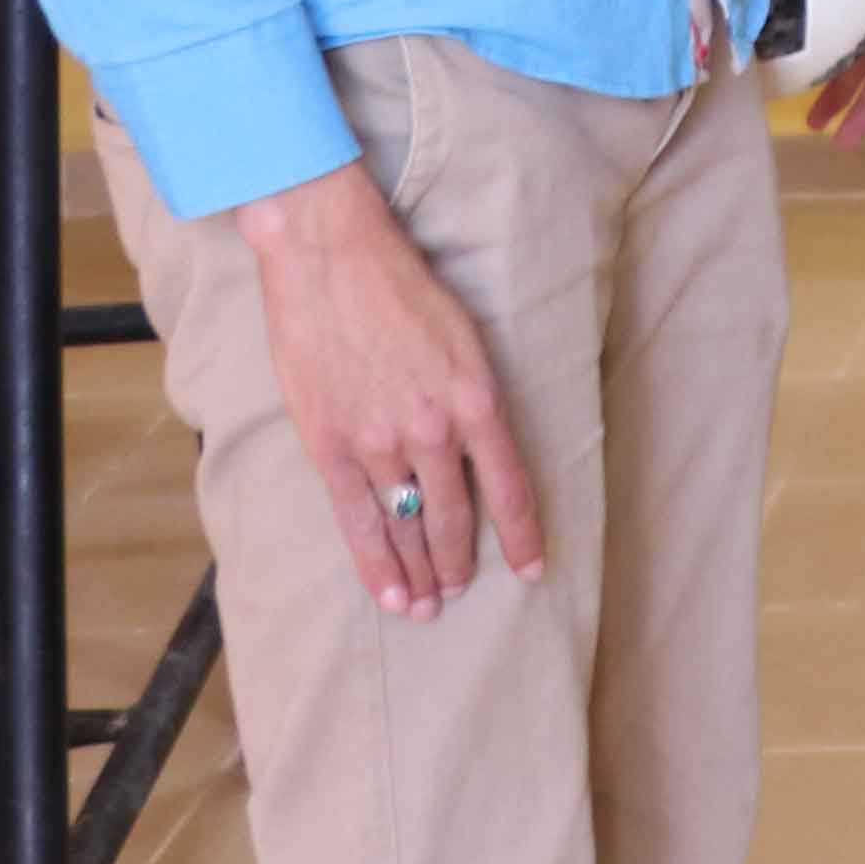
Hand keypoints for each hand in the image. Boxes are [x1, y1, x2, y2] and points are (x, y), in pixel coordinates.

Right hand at [236, 163, 545, 616]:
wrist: (331, 259)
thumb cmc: (402, 288)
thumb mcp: (464, 339)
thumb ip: (471, 398)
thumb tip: (475, 447)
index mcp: (478, 398)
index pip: (511, 485)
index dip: (524, 533)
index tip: (533, 568)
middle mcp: (435, 428)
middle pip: (458, 515)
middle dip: (462, 560)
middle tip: (463, 589)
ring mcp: (380, 441)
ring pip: (410, 524)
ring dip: (422, 570)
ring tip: (429, 604)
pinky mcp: (331, 447)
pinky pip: (359, 521)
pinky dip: (377, 563)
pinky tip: (390, 594)